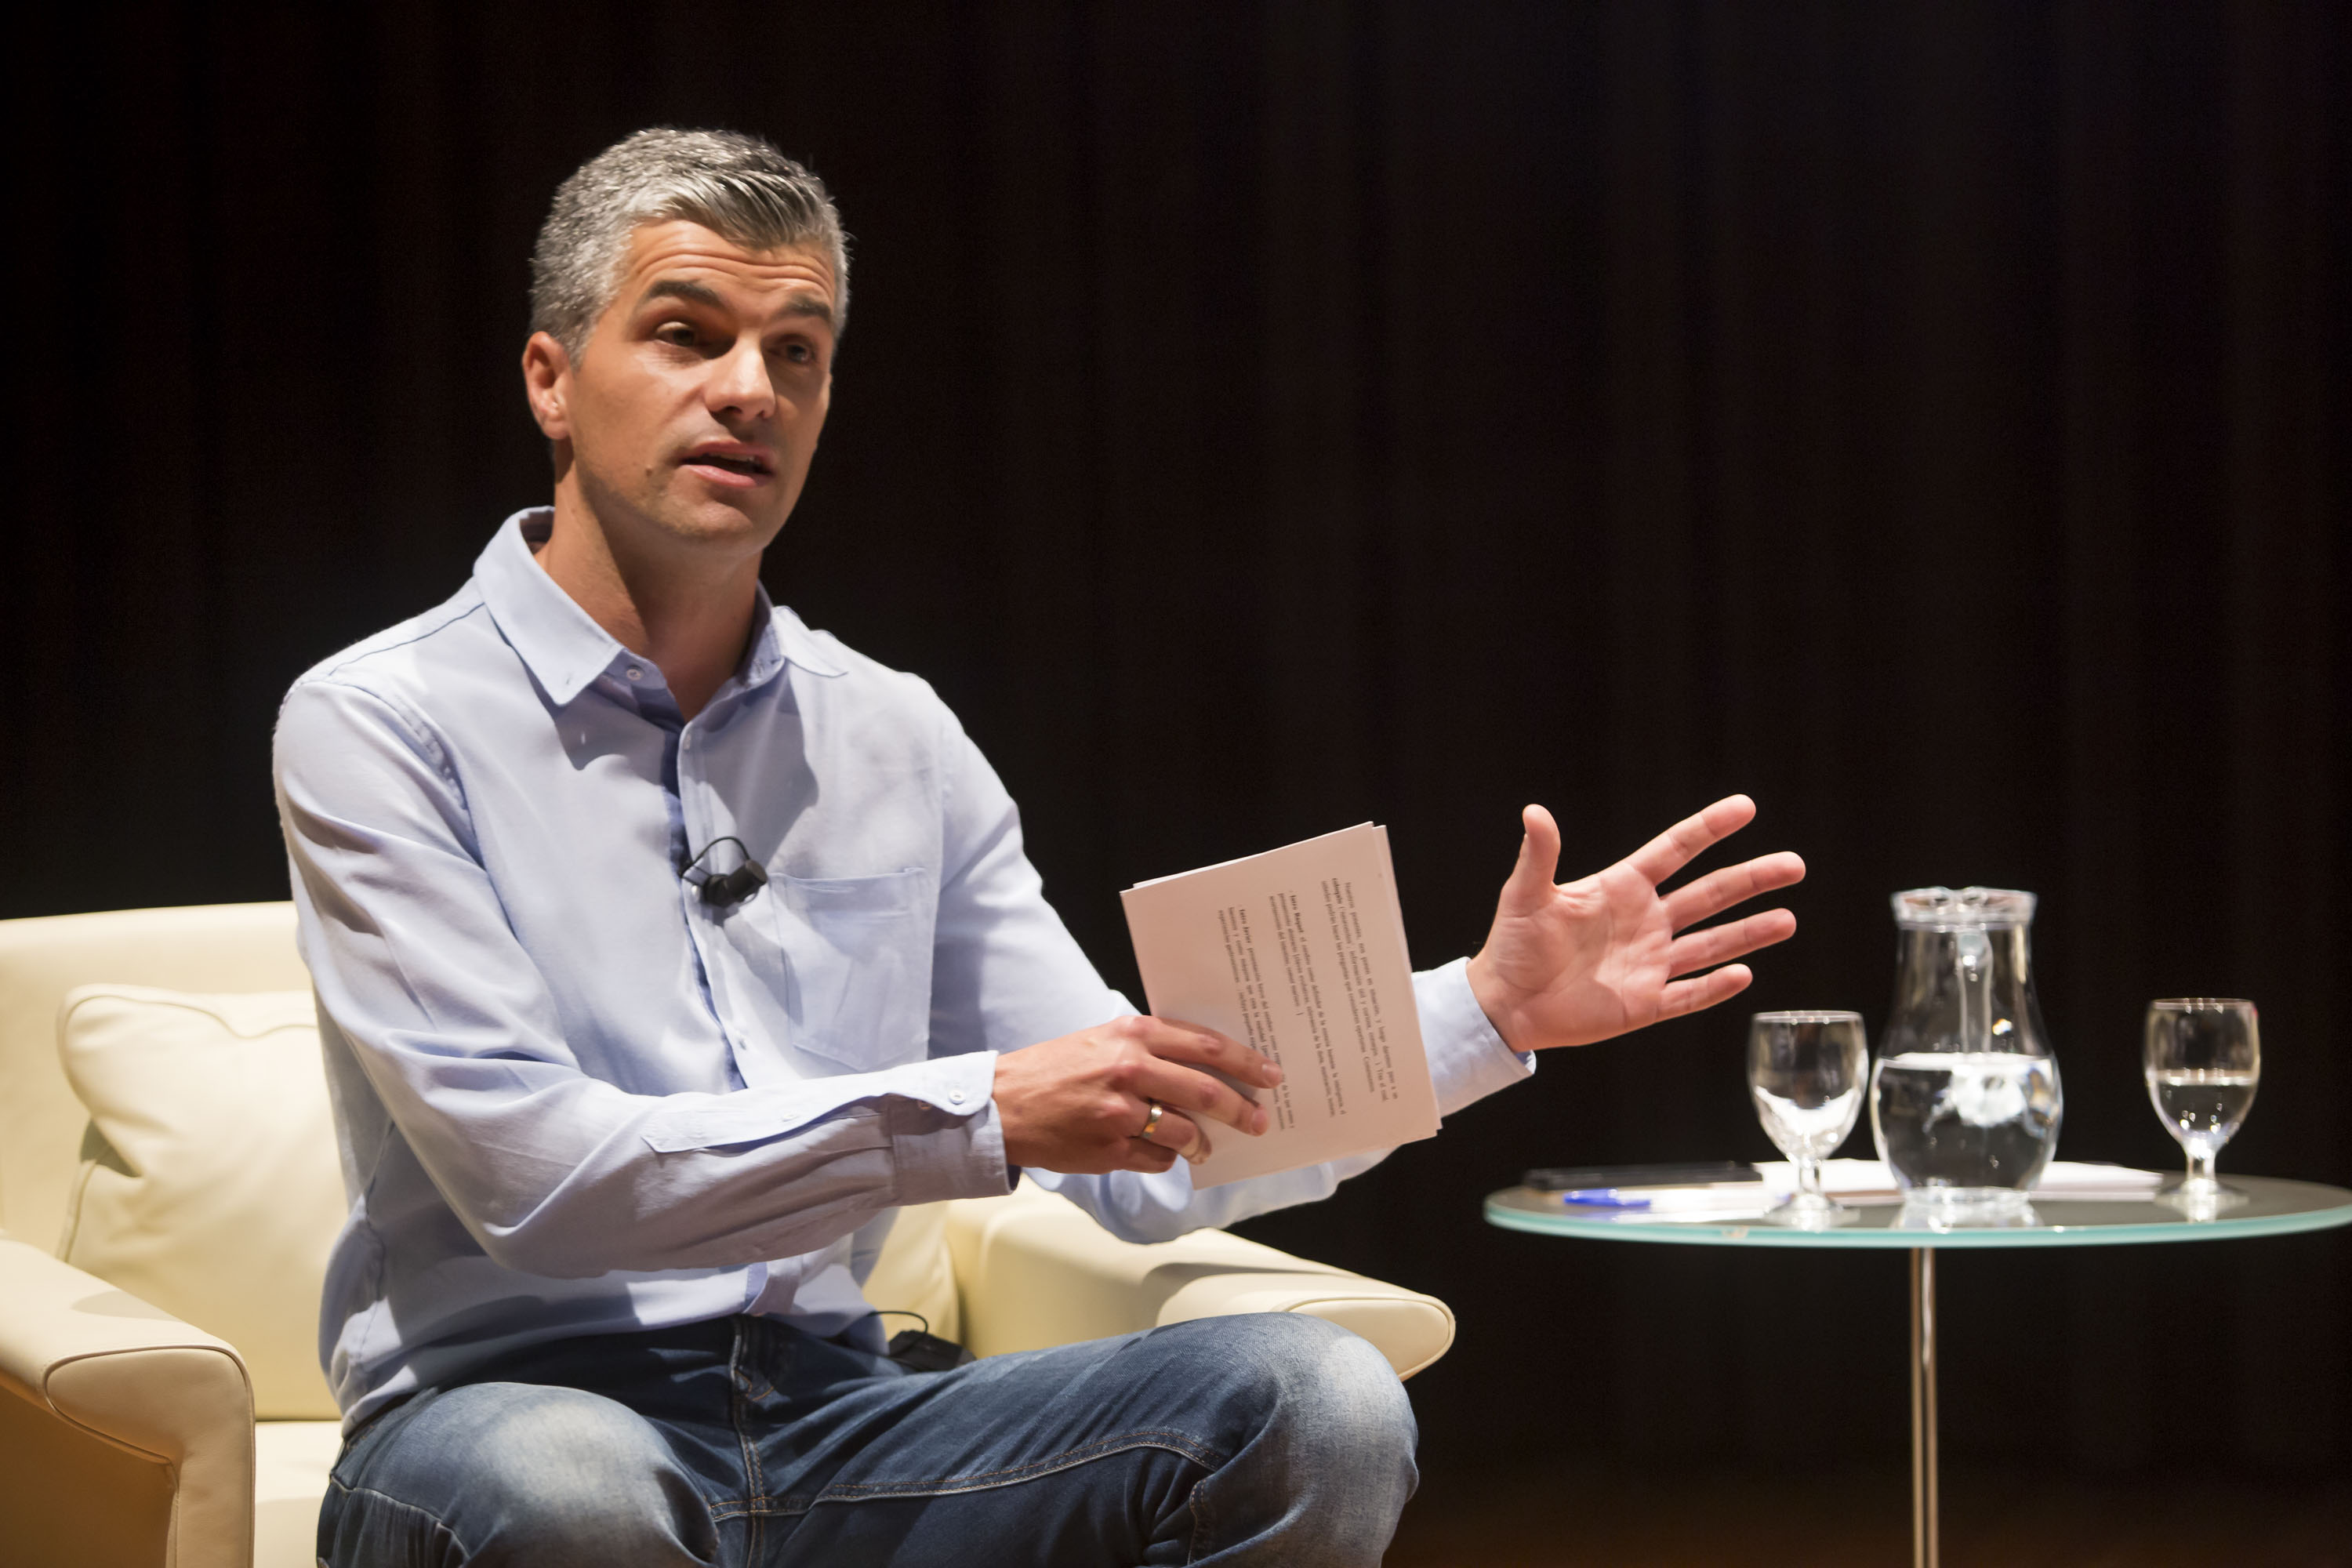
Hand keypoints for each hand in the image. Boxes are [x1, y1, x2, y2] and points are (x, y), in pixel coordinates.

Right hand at [993, 1016, 1283, 1174]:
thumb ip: (1152, 1047)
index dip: (1245, 1062)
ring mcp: (1120, 1112)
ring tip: (1205, 1146)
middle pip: (1206, 1090)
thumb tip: (1209, 1068)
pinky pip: (1159, 1159)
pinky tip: (1156, 1151)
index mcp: (1132, 1034)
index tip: (1270, 1074)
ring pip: (1186, 1131)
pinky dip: (1166, 1158)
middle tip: (1258, 1119)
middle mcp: (1129, 1069)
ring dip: (1202, 1142)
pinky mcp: (1110, 1148)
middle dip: (1240, 1108)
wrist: (1004, 1104)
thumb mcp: (1104, 1039)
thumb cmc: (1057, 1069)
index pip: (1206, 1046)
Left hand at [1466, 796, 1803, 1051]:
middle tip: (1795, 864)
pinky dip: (1714, 987)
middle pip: (1709, 895)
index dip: (1709, 828)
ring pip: (1710, 944)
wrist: (1503, 1003)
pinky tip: (1744, 974)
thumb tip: (1534, 811)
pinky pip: (1688, 994)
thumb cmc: (1512, 944)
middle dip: (1751, 880)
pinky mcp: (1644, 1003)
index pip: (1675, 851)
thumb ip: (1539, 855)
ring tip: (1788, 919)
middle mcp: (1645, 922)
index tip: (1746, 807)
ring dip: (1749, 933)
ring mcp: (1649, 963)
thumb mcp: (1526, 894)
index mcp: (1622, 889)